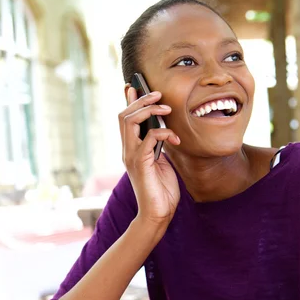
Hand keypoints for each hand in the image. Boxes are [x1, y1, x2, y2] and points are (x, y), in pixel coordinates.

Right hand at [119, 88, 180, 224]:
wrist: (158, 215)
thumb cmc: (162, 191)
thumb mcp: (161, 163)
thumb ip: (158, 147)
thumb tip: (162, 131)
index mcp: (131, 149)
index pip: (125, 119)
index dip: (129, 100)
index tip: (135, 85)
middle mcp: (127, 151)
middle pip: (124, 115)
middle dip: (141, 100)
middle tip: (158, 93)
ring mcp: (131, 157)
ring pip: (130, 121)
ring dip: (149, 110)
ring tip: (166, 109)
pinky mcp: (140, 164)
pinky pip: (149, 138)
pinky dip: (163, 133)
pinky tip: (176, 139)